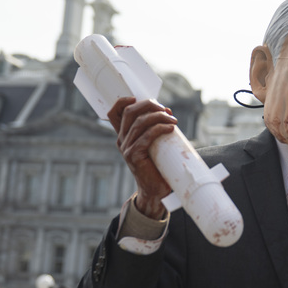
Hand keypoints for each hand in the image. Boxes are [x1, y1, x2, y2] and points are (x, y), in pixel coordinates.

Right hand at [108, 97, 176, 219]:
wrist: (155, 190)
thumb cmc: (157, 165)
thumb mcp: (153, 143)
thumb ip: (155, 128)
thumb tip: (167, 111)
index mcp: (124, 135)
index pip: (114, 113)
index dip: (123, 101)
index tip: (139, 98)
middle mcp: (122, 140)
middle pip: (130, 112)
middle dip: (149, 105)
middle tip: (166, 109)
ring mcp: (126, 148)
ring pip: (140, 123)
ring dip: (159, 117)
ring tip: (173, 120)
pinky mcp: (133, 156)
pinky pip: (146, 136)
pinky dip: (160, 129)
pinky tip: (170, 129)